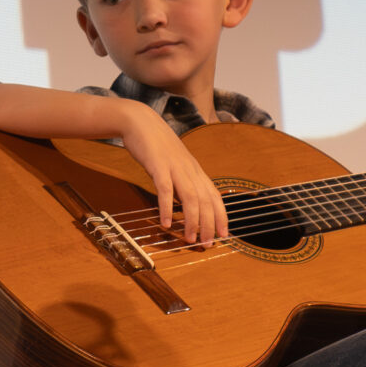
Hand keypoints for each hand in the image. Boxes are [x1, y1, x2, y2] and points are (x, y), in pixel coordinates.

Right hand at [119, 104, 228, 245]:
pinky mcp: (158, 166)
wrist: (141, 122)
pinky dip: (167, 207)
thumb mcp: (176, 165)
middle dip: (209, 225)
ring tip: (189, 238)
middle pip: (205, 201)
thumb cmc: (157, 146)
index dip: (221, 216)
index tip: (224, 235)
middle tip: (207, 244)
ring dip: (192, 220)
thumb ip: (183, 183)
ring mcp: (175, 167)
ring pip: (190, 197)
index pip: (215, 196)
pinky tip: (165, 223)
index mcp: (196, 171)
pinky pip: (165, 189)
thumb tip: (187, 205)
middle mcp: (190, 170)